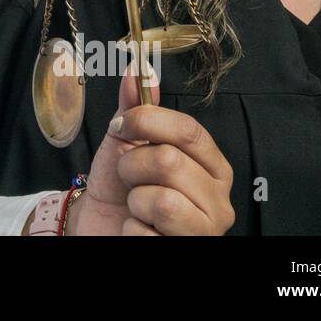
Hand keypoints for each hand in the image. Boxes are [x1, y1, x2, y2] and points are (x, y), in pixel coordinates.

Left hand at [67, 65, 233, 235]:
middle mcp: (218, 198)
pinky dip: (131, 230)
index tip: (122, 127)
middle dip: (133, 167)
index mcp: (212, 164)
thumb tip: (138, 69)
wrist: (102, 224)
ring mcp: (206, 230)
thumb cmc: (120, 185)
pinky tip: (139, 230)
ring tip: (137, 205)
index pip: (189, 131)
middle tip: (130, 178)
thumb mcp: (125, 141)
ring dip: (134, 200)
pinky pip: (146, 233)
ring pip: (162, 201)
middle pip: (170, 162)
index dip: (148, 122)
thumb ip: (135, 107)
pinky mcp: (186, 250)